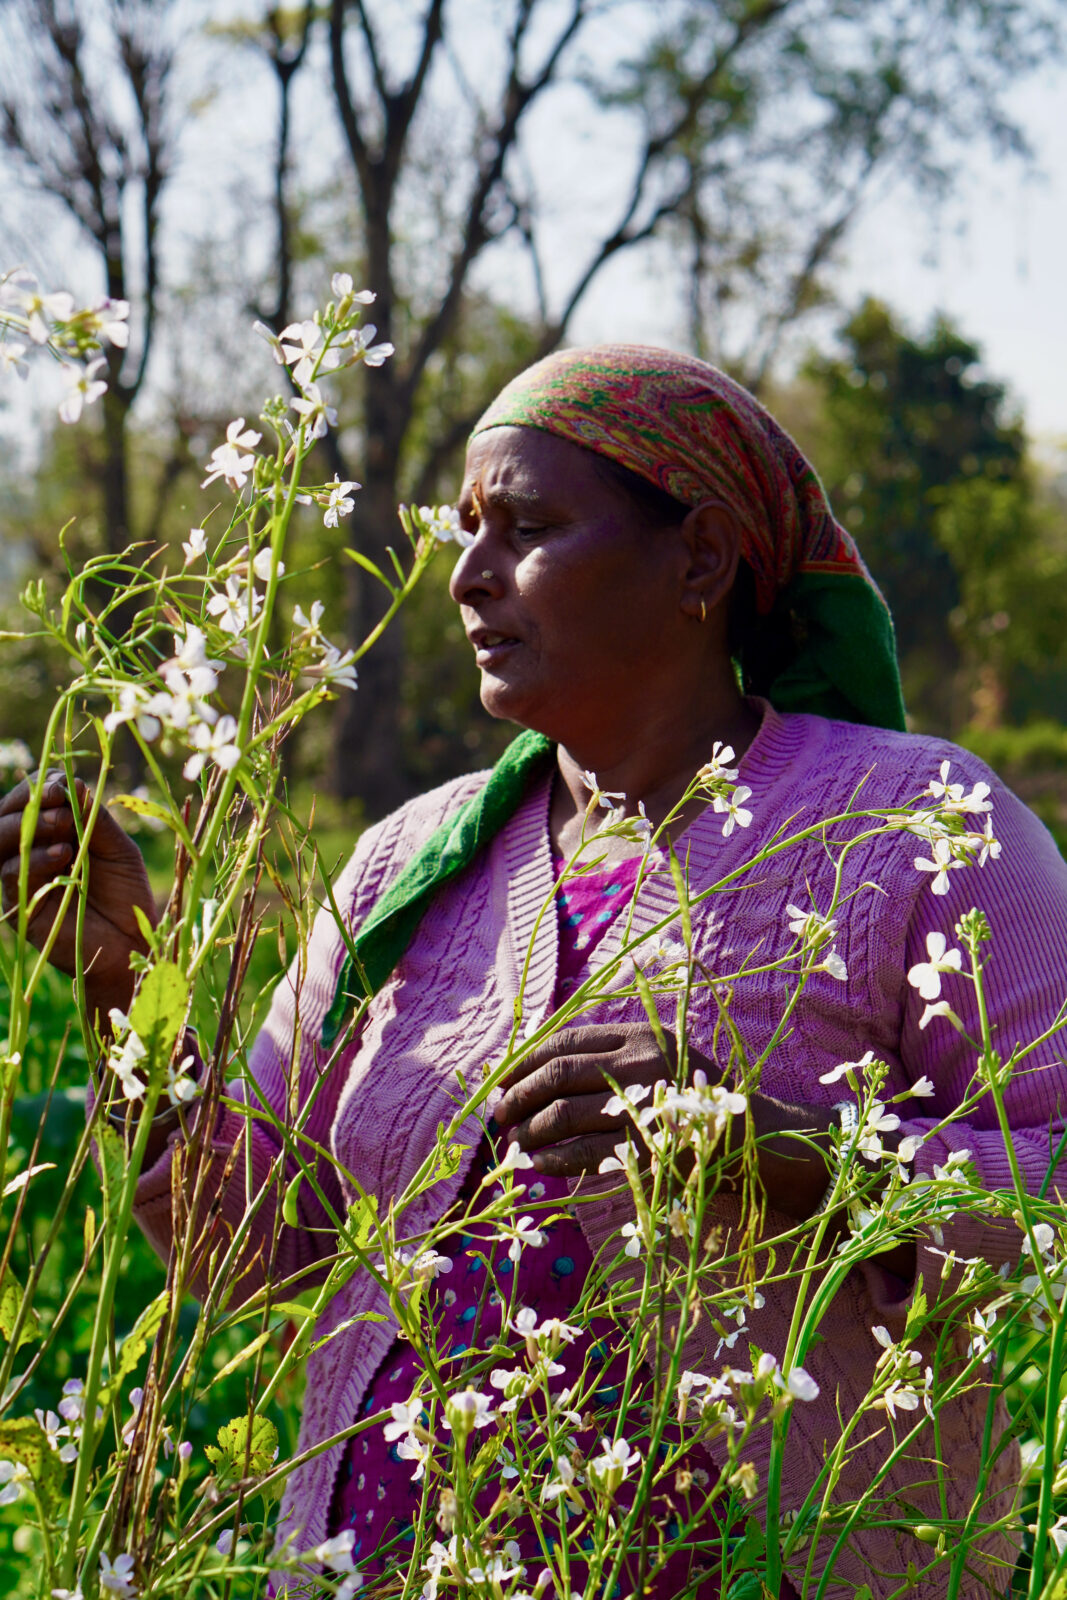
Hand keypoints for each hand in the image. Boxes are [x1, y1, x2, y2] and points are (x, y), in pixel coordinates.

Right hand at [0, 773, 156, 1023]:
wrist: (132, 943)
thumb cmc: (127, 895)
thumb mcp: (118, 851)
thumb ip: (96, 820)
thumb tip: (74, 784)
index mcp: (53, 834)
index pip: (32, 801)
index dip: (40, 788)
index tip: (60, 784)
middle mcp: (31, 853)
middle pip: (7, 817)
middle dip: (31, 804)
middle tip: (58, 802)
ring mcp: (22, 880)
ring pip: (0, 843)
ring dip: (29, 827)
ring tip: (63, 826)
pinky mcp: (19, 908)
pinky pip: (12, 877)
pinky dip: (36, 860)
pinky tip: (62, 855)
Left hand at [495, 1021, 834, 1218]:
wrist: (754, 1139)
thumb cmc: (695, 1100)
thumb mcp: (660, 1060)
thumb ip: (611, 1057)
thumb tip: (536, 1071)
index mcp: (642, 1036)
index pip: (565, 1039)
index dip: (524, 1060)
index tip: (501, 1080)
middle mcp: (643, 1063)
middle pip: (558, 1074)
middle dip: (519, 1095)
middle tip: (499, 1115)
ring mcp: (647, 1105)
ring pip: (565, 1114)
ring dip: (530, 1132)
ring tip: (514, 1145)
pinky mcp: (649, 1146)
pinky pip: (585, 1152)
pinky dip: (554, 1160)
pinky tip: (539, 1165)